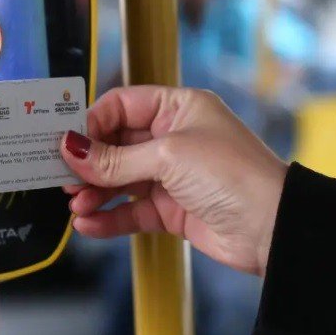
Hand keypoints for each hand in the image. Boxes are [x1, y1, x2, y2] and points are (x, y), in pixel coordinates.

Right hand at [60, 86, 287, 275]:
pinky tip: (89, 224)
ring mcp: (173, 175)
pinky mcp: (173, 210)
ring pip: (120, 180)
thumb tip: (71, 148)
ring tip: (75, 205)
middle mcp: (174, 138)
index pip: (122, 106)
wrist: (273, 228)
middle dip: (88, 162)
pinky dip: (109, 217)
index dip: (93, 123)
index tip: (68, 143)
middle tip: (62, 177)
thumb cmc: (234, 174)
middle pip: (116, 144)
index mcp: (178, 108)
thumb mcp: (169, 157)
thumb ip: (116, 158)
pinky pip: (131, 210)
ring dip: (95, 192)